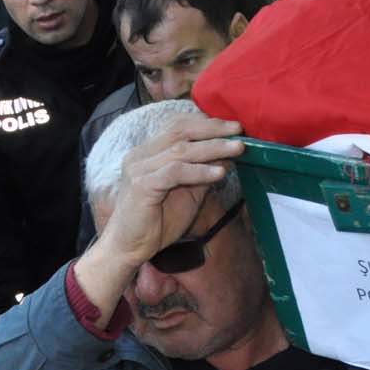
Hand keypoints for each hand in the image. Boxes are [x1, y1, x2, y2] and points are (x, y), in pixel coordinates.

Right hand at [74, 114, 243, 316]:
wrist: (130, 247)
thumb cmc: (158, 221)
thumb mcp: (189, 191)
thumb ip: (204, 171)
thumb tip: (230, 154)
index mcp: (149, 152)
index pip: (178, 125)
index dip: (206, 122)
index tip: (233, 126)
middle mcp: (141, 155)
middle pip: (180, 131)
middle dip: (213, 128)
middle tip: (239, 130)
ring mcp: (139, 168)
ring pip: (181, 150)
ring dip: (213, 147)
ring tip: (238, 148)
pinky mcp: (142, 185)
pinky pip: (175, 172)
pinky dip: (200, 171)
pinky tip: (220, 173)